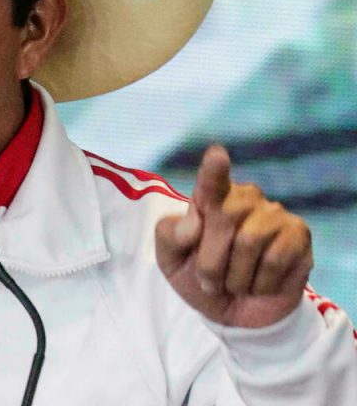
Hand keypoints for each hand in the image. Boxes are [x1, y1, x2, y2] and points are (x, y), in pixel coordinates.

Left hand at [155, 146, 312, 327]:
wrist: (236, 314)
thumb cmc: (201, 279)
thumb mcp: (171, 261)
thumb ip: (170, 237)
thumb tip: (193, 224)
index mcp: (210, 198)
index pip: (212, 180)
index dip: (214, 170)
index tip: (217, 156)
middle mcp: (244, 198)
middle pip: (224, 216)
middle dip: (211, 260)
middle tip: (211, 282)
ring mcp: (274, 213)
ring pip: (249, 241)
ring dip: (236, 276)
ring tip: (236, 284)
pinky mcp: (299, 234)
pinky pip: (275, 259)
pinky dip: (260, 282)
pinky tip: (260, 285)